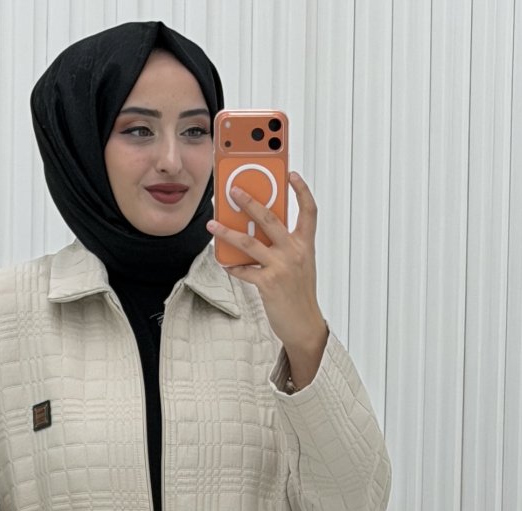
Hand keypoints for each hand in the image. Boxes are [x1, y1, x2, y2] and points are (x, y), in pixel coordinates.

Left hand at [206, 171, 325, 357]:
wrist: (304, 325)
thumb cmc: (300, 294)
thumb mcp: (300, 264)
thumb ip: (285, 245)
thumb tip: (260, 231)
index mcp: (305, 245)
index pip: (309, 211)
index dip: (302, 190)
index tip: (292, 174)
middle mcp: (294, 252)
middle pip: (270, 219)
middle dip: (250, 201)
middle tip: (233, 190)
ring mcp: (281, 267)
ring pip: (249, 242)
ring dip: (227, 232)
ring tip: (212, 224)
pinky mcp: (267, 284)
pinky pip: (243, 270)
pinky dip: (231, 265)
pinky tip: (222, 259)